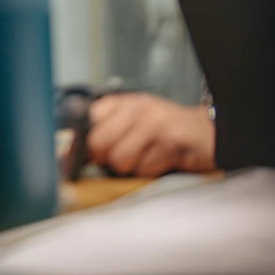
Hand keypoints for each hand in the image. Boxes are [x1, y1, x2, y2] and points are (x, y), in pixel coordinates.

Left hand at [85, 93, 215, 177]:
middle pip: (99, 142)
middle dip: (103, 158)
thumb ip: (103, 131)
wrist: (205, 131)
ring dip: (129, 167)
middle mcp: (136, 110)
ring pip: (120, 159)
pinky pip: (145, 168)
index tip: (78, 155)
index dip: (79, 142)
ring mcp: (155, 125)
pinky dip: (149, 171)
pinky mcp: (172, 144)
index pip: (85, 119)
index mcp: (122, 102)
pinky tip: (159, 160)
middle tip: (114, 160)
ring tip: (142, 158)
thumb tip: (70, 153)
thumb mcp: (131, 119)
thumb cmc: (164, 127)